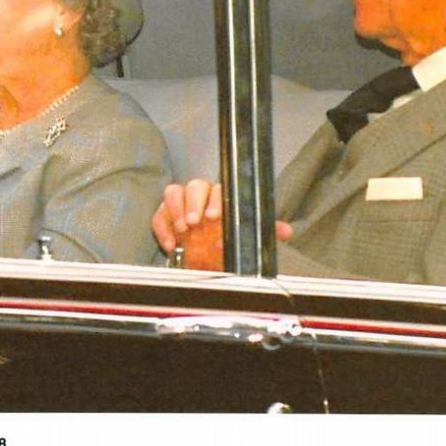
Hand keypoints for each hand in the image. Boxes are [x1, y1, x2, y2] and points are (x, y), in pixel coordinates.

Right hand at [151, 179, 292, 270]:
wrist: (204, 258)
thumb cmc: (224, 241)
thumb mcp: (245, 235)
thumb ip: (263, 230)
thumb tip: (287, 231)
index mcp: (219, 196)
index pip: (217, 189)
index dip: (214, 201)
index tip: (214, 217)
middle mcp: (198, 196)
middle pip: (193, 186)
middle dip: (194, 204)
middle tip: (196, 222)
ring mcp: (179, 204)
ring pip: (173, 192)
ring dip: (177, 210)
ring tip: (183, 230)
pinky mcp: (163, 215)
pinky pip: (158, 216)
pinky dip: (162, 228)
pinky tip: (170, 244)